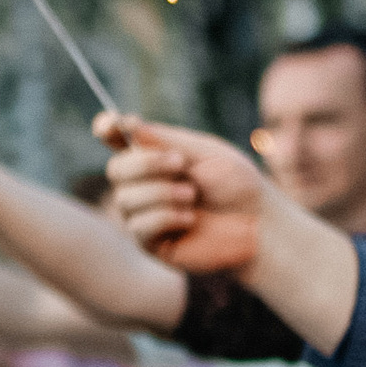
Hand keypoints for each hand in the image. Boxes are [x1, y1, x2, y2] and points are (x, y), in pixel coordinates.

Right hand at [95, 114, 268, 274]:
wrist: (258, 224)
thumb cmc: (236, 184)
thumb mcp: (204, 152)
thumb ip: (165, 140)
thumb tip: (126, 124)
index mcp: (154, 156)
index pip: (117, 139)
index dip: (107, 128)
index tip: (114, 124)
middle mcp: (143, 184)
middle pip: (115, 169)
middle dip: (145, 164)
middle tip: (180, 163)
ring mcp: (144, 214)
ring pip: (126, 198)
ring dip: (161, 193)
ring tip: (192, 196)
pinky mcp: (150, 242)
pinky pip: (139, 226)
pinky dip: (165, 217)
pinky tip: (190, 219)